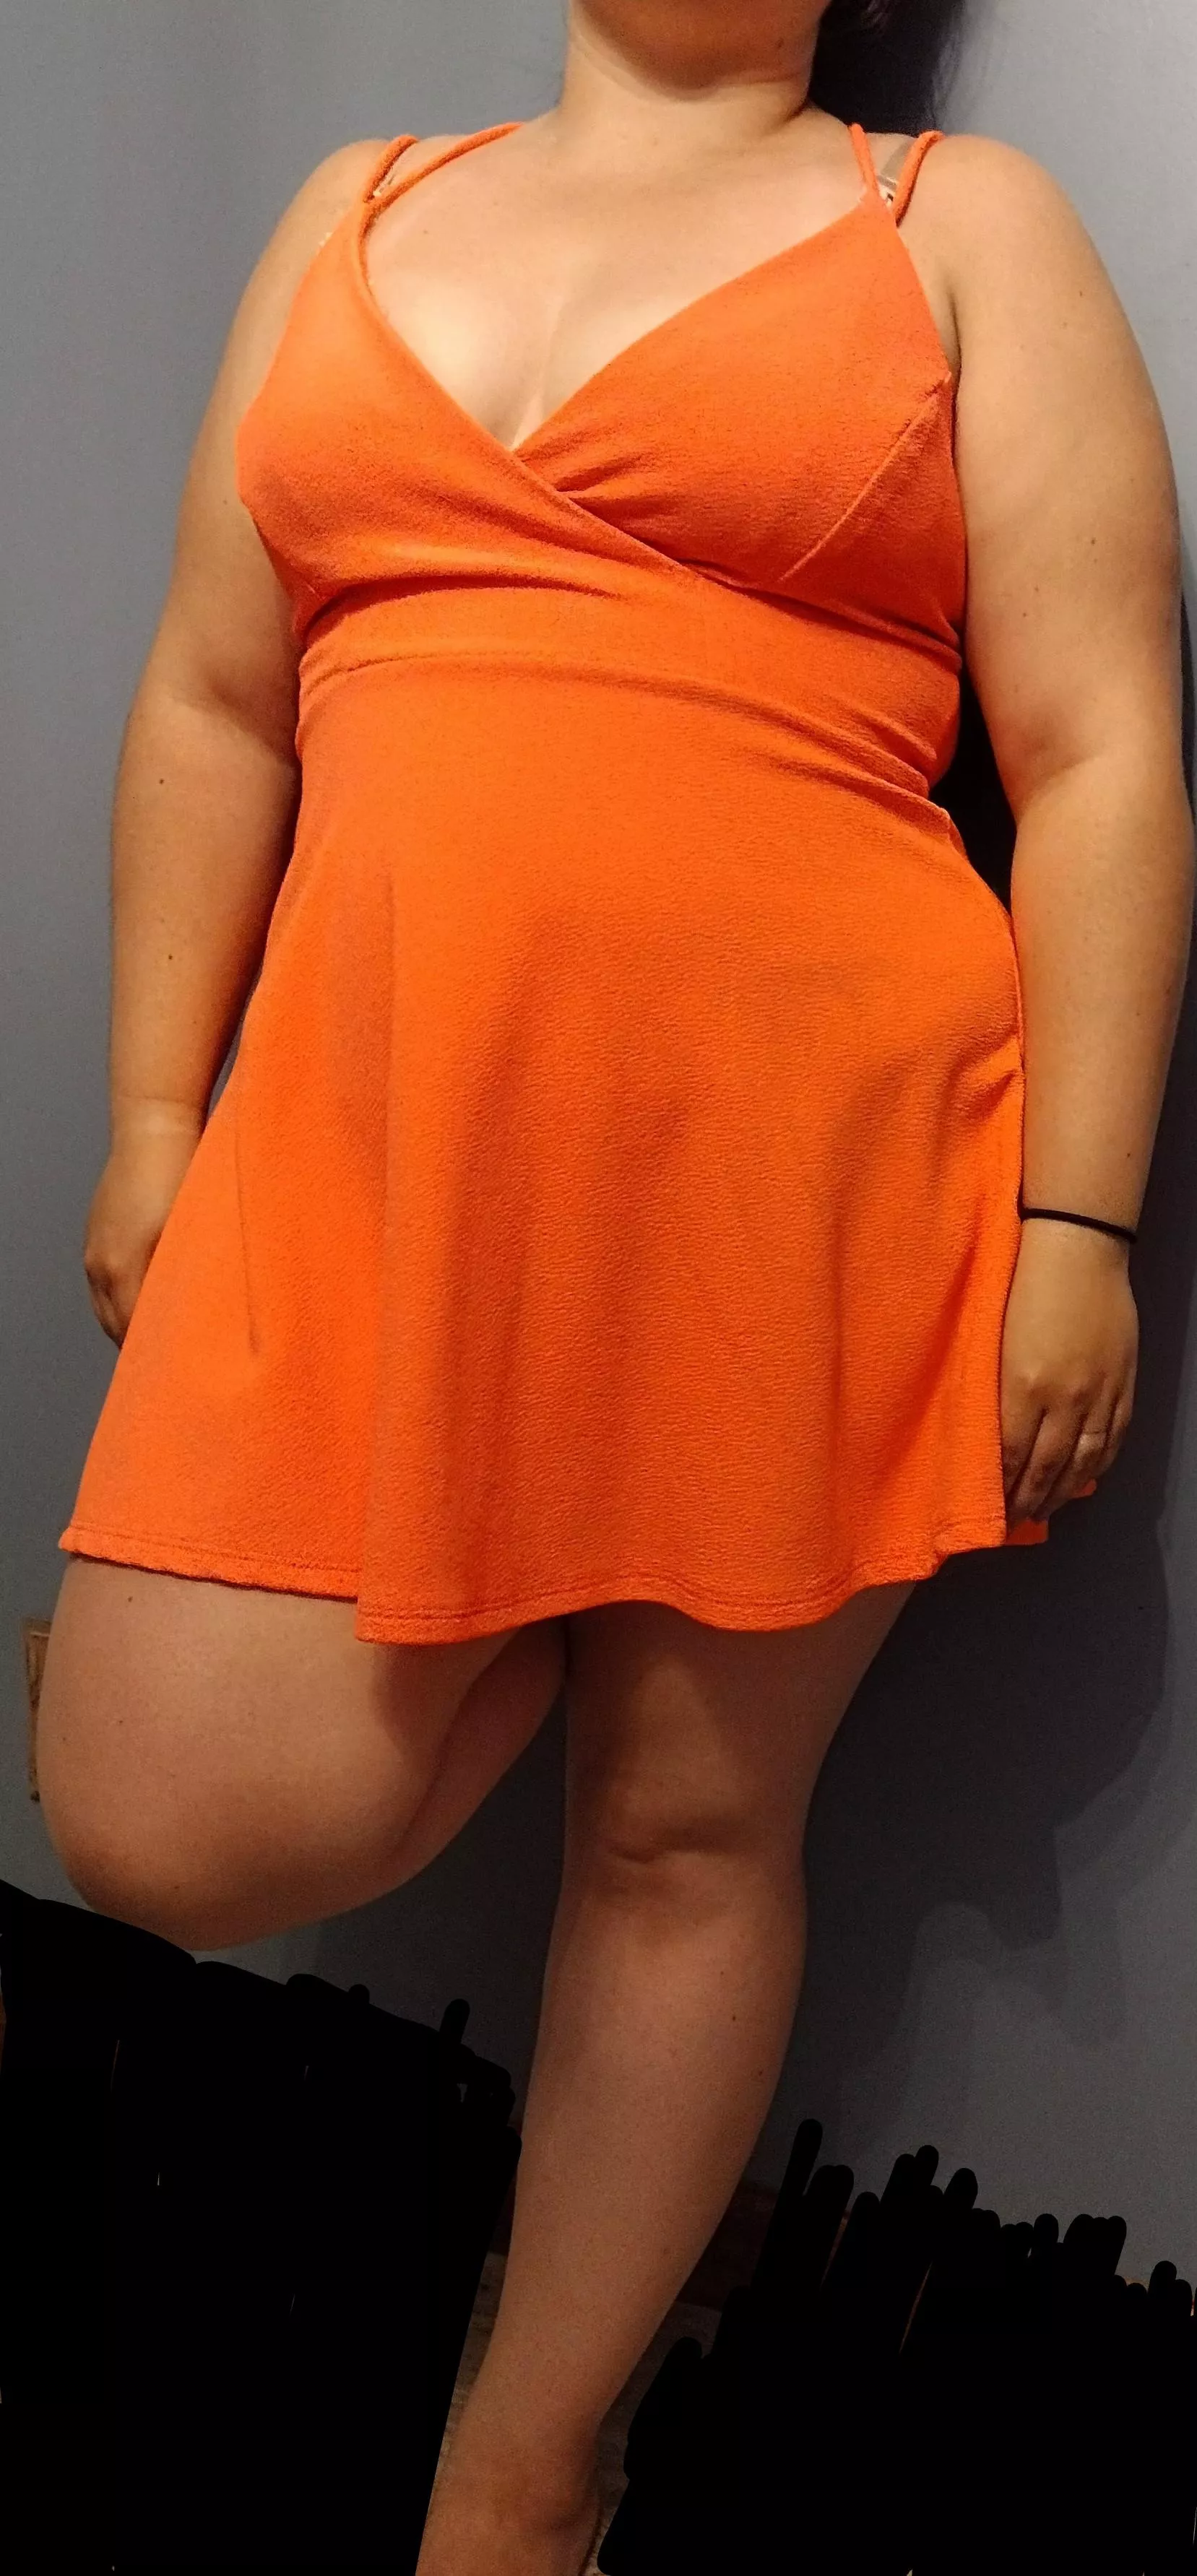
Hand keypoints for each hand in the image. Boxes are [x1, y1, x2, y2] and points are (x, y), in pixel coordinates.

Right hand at [83, 1107, 203, 1345]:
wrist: (156, 1123)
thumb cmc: (183, 1171)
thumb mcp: (194, 1228)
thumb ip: (190, 1276)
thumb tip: (199, 1315)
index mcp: (123, 1268)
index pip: (135, 1332)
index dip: (158, 1354)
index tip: (182, 1371)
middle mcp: (100, 1265)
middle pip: (117, 1328)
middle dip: (142, 1349)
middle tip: (176, 1367)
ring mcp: (95, 1250)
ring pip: (109, 1309)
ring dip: (132, 1327)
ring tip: (163, 1343)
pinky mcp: (99, 1236)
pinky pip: (106, 1286)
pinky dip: (125, 1302)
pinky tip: (149, 1305)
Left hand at [1000, 1220, 1137, 1523]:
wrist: (1078, 1248)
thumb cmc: (1023, 1284)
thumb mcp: (995, 1340)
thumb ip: (996, 1390)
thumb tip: (993, 1436)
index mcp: (1024, 1385)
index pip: (1010, 1456)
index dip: (1001, 1489)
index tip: (989, 1510)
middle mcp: (1064, 1397)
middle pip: (1046, 1467)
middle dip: (1028, 1500)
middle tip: (1014, 1522)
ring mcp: (1099, 1392)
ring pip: (1082, 1461)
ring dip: (1062, 1491)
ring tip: (1045, 1509)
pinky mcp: (1123, 1383)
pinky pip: (1113, 1438)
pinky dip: (1098, 1465)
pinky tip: (1084, 1479)